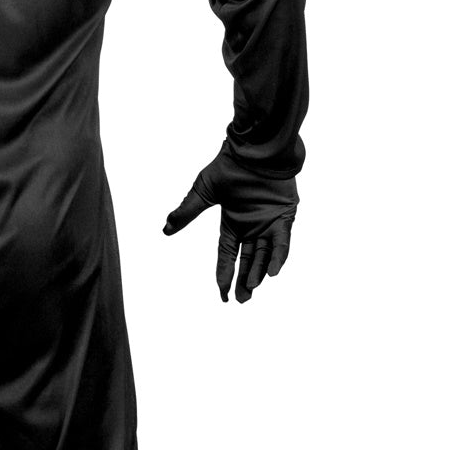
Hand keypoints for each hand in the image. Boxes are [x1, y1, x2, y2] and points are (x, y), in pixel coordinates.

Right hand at [163, 146, 297, 302]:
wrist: (253, 149)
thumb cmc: (228, 167)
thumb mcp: (203, 192)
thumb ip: (187, 212)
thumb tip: (165, 229)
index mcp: (233, 222)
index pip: (227, 254)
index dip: (224, 273)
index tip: (223, 294)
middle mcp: (252, 226)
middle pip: (247, 260)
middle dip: (244, 280)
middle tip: (242, 300)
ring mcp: (269, 222)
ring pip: (264, 255)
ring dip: (259, 273)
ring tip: (252, 290)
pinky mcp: (285, 216)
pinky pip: (282, 242)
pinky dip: (278, 257)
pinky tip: (273, 273)